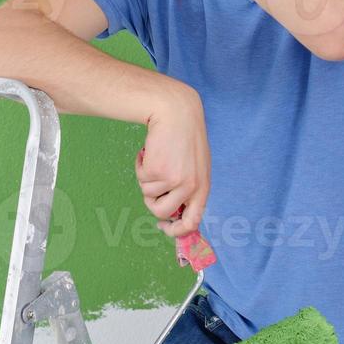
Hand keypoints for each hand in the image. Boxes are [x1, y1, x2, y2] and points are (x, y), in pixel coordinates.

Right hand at [135, 86, 210, 239]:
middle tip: (151, 181)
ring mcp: (173, 181)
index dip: (175, 231)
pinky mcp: (157, 171)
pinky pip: (140, 178)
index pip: (191, 222)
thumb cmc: (184, 136)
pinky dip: (140, 165)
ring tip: (156, 156)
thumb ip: (187, 188)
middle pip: (162, 213)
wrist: (176, 112)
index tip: (163, 226)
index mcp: (202, 187)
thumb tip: (171, 213)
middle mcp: (190, 187)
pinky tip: (150, 149)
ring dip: (146, 177)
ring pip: (147, 194)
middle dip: (151, 201)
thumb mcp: (194, 165)